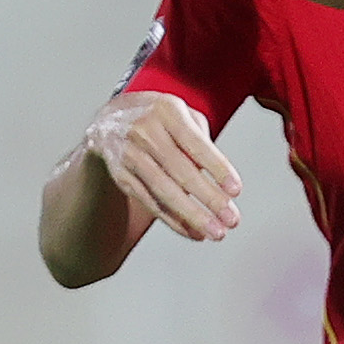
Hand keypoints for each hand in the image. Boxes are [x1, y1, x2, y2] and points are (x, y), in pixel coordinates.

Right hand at [84, 88, 241, 242]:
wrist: (108, 120)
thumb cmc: (158, 118)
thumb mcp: (181, 113)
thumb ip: (201, 141)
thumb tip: (218, 179)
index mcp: (166, 110)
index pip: (195, 143)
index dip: (217, 167)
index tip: (235, 190)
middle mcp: (144, 130)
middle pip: (180, 171)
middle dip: (209, 198)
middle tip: (231, 219)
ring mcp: (129, 154)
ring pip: (163, 191)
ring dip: (192, 215)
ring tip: (215, 232)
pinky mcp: (121, 175)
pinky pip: (150, 201)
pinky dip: (173, 220)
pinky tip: (193, 232)